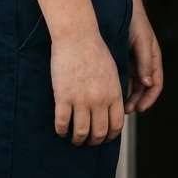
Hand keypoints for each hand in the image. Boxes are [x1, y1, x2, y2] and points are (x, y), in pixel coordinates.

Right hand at [50, 31, 124, 145]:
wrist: (77, 35)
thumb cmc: (95, 50)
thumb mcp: (112, 71)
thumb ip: (113, 91)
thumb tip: (113, 110)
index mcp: (113, 93)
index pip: (116, 125)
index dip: (110, 136)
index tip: (103, 137)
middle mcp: (99, 99)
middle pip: (99, 133)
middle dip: (94, 141)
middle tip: (88, 141)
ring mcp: (81, 99)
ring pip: (81, 133)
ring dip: (78, 140)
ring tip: (74, 138)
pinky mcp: (63, 97)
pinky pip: (62, 123)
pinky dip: (62, 131)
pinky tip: (61, 129)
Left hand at [125, 0, 163, 113]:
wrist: (120, 5)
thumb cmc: (135, 21)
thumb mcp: (142, 41)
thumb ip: (145, 62)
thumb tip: (148, 84)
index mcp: (154, 59)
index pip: (156, 84)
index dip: (149, 99)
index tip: (139, 109)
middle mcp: (145, 62)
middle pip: (144, 88)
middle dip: (137, 101)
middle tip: (125, 111)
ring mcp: (133, 60)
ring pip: (133, 85)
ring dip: (128, 96)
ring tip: (117, 105)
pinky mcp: (122, 58)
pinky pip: (123, 76)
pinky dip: (120, 86)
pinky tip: (111, 92)